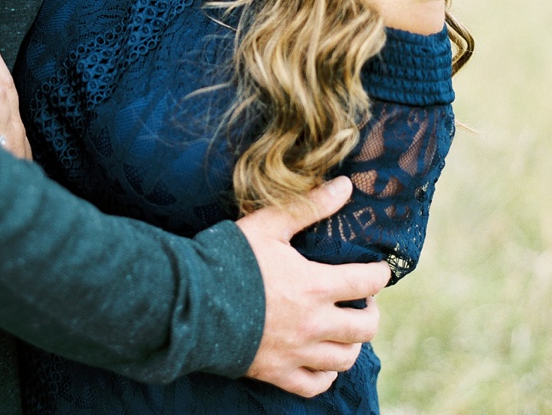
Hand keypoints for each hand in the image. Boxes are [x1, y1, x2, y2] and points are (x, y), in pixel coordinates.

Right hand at [236, 177, 390, 397]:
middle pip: (364, 328)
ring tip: (346, 328)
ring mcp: (296, 352)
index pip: (365, 282)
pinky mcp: (276, 373)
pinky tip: (323, 361)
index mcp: (314, 286)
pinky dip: (326, 375)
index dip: (379, 274)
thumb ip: (309, 206)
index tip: (379, 269)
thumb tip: (346, 186)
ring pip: (344, 359)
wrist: (193, 302)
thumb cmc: (231, 257)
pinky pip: (315, 385)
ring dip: (353, 343)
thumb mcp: (269, 224)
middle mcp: (313, 324)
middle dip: (371, 312)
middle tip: (363, 300)